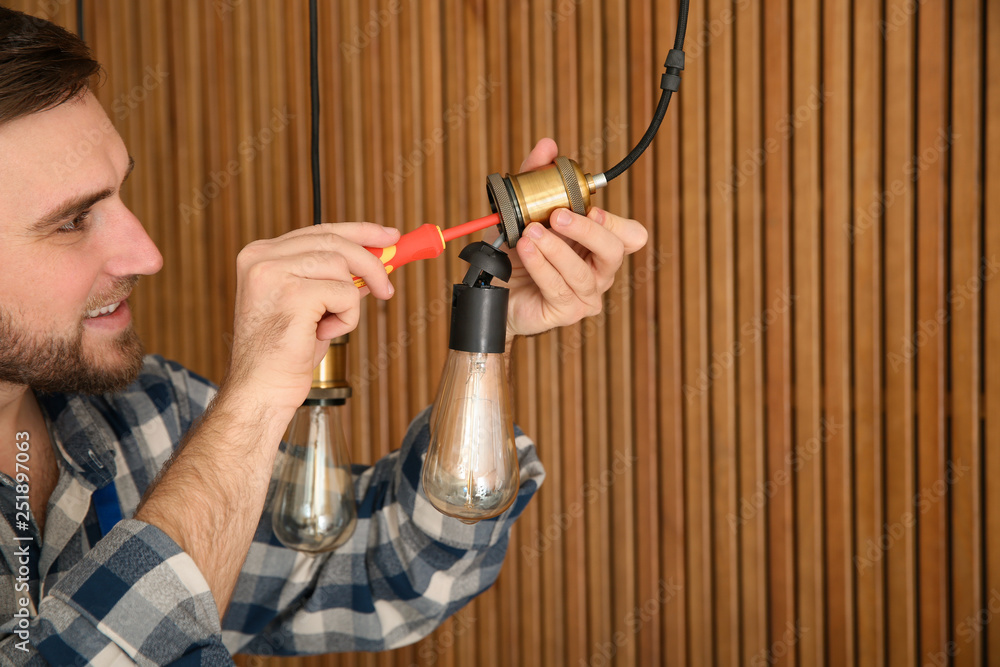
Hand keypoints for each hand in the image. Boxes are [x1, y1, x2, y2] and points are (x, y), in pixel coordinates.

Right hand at [225, 222, 397, 412]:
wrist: (262, 390)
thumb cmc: (285, 354)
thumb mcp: (311, 305)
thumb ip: (332, 278)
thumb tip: (374, 262)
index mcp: (260, 255)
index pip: (320, 231)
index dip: (359, 232)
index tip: (389, 236)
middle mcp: (262, 257)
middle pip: (334, 242)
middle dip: (371, 263)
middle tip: (386, 289)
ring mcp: (274, 272)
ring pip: (342, 267)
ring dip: (349, 302)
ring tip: (329, 326)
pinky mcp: (292, 293)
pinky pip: (345, 293)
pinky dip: (346, 318)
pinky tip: (323, 334)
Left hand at [487, 138, 648, 338]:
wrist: (492, 291)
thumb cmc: (515, 253)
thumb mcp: (521, 212)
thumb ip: (535, 179)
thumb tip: (548, 146)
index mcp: (598, 245)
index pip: (631, 235)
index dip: (617, 222)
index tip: (591, 208)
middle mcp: (599, 271)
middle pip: (614, 251)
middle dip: (587, 231)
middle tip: (558, 215)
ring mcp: (585, 295)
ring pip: (582, 272)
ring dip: (555, 249)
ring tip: (530, 233)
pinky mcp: (567, 312)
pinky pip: (558, 288)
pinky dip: (541, 266)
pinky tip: (526, 251)